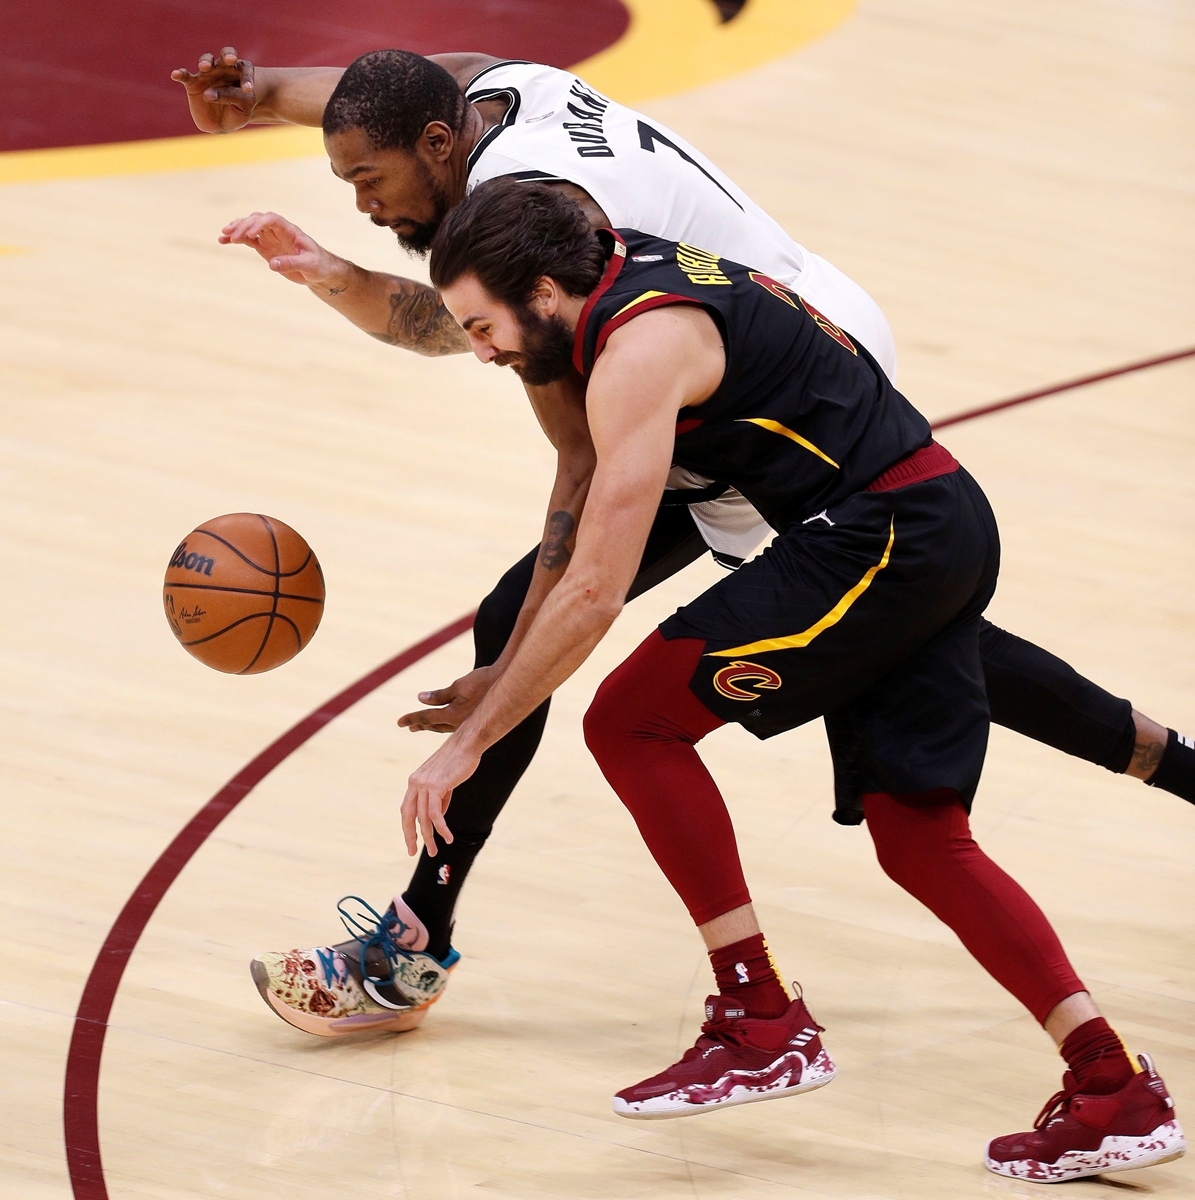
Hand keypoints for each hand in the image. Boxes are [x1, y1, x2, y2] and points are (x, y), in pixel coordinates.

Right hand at [171, 47, 257, 132]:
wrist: (223, 123)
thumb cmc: (237, 111)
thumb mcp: (242, 107)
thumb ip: (232, 97)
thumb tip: (208, 94)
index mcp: (240, 74)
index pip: (245, 69)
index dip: (247, 77)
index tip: (248, 90)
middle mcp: (223, 70)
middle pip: (225, 55)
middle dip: (228, 55)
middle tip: (231, 59)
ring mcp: (207, 75)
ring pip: (206, 61)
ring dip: (206, 61)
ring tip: (205, 67)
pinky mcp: (193, 84)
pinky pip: (185, 76)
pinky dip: (180, 74)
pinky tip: (175, 75)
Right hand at [219, 212, 347, 287]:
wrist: (319, 271)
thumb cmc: (318, 265)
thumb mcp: (309, 265)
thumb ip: (291, 263)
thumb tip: (272, 265)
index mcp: (290, 230)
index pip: (271, 219)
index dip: (259, 223)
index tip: (250, 233)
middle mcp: (278, 231)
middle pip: (257, 220)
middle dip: (244, 226)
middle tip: (233, 236)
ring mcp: (270, 238)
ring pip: (250, 227)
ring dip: (237, 229)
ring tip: (224, 236)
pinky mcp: (265, 247)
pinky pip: (248, 240)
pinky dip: (236, 239)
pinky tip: (224, 241)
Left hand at [398, 665, 499, 733]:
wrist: (507, 685)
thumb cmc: (482, 681)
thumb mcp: (458, 686)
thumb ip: (439, 695)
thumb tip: (420, 698)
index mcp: (452, 715)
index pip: (426, 717)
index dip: (412, 718)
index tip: (399, 722)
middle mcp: (458, 724)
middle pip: (433, 725)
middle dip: (420, 724)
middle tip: (409, 726)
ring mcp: (467, 724)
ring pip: (444, 727)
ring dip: (431, 725)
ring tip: (421, 726)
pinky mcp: (474, 720)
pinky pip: (454, 725)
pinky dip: (445, 724)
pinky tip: (444, 722)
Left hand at [402, 735, 482, 855]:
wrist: (467, 744)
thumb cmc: (459, 761)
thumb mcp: (444, 781)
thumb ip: (439, 798)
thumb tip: (437, 818)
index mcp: (415, 781)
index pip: (407, 809)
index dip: (408, 827)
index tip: (412, 841)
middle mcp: (415, 783)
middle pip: (408, 816)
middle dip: (410, 837)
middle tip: (412, 852)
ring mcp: (424, 784)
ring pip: (422, 819)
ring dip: (429, 837)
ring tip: (434, 851)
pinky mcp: (435, 786)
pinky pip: (435, 814)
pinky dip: (441, 828)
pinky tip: (448, 838)